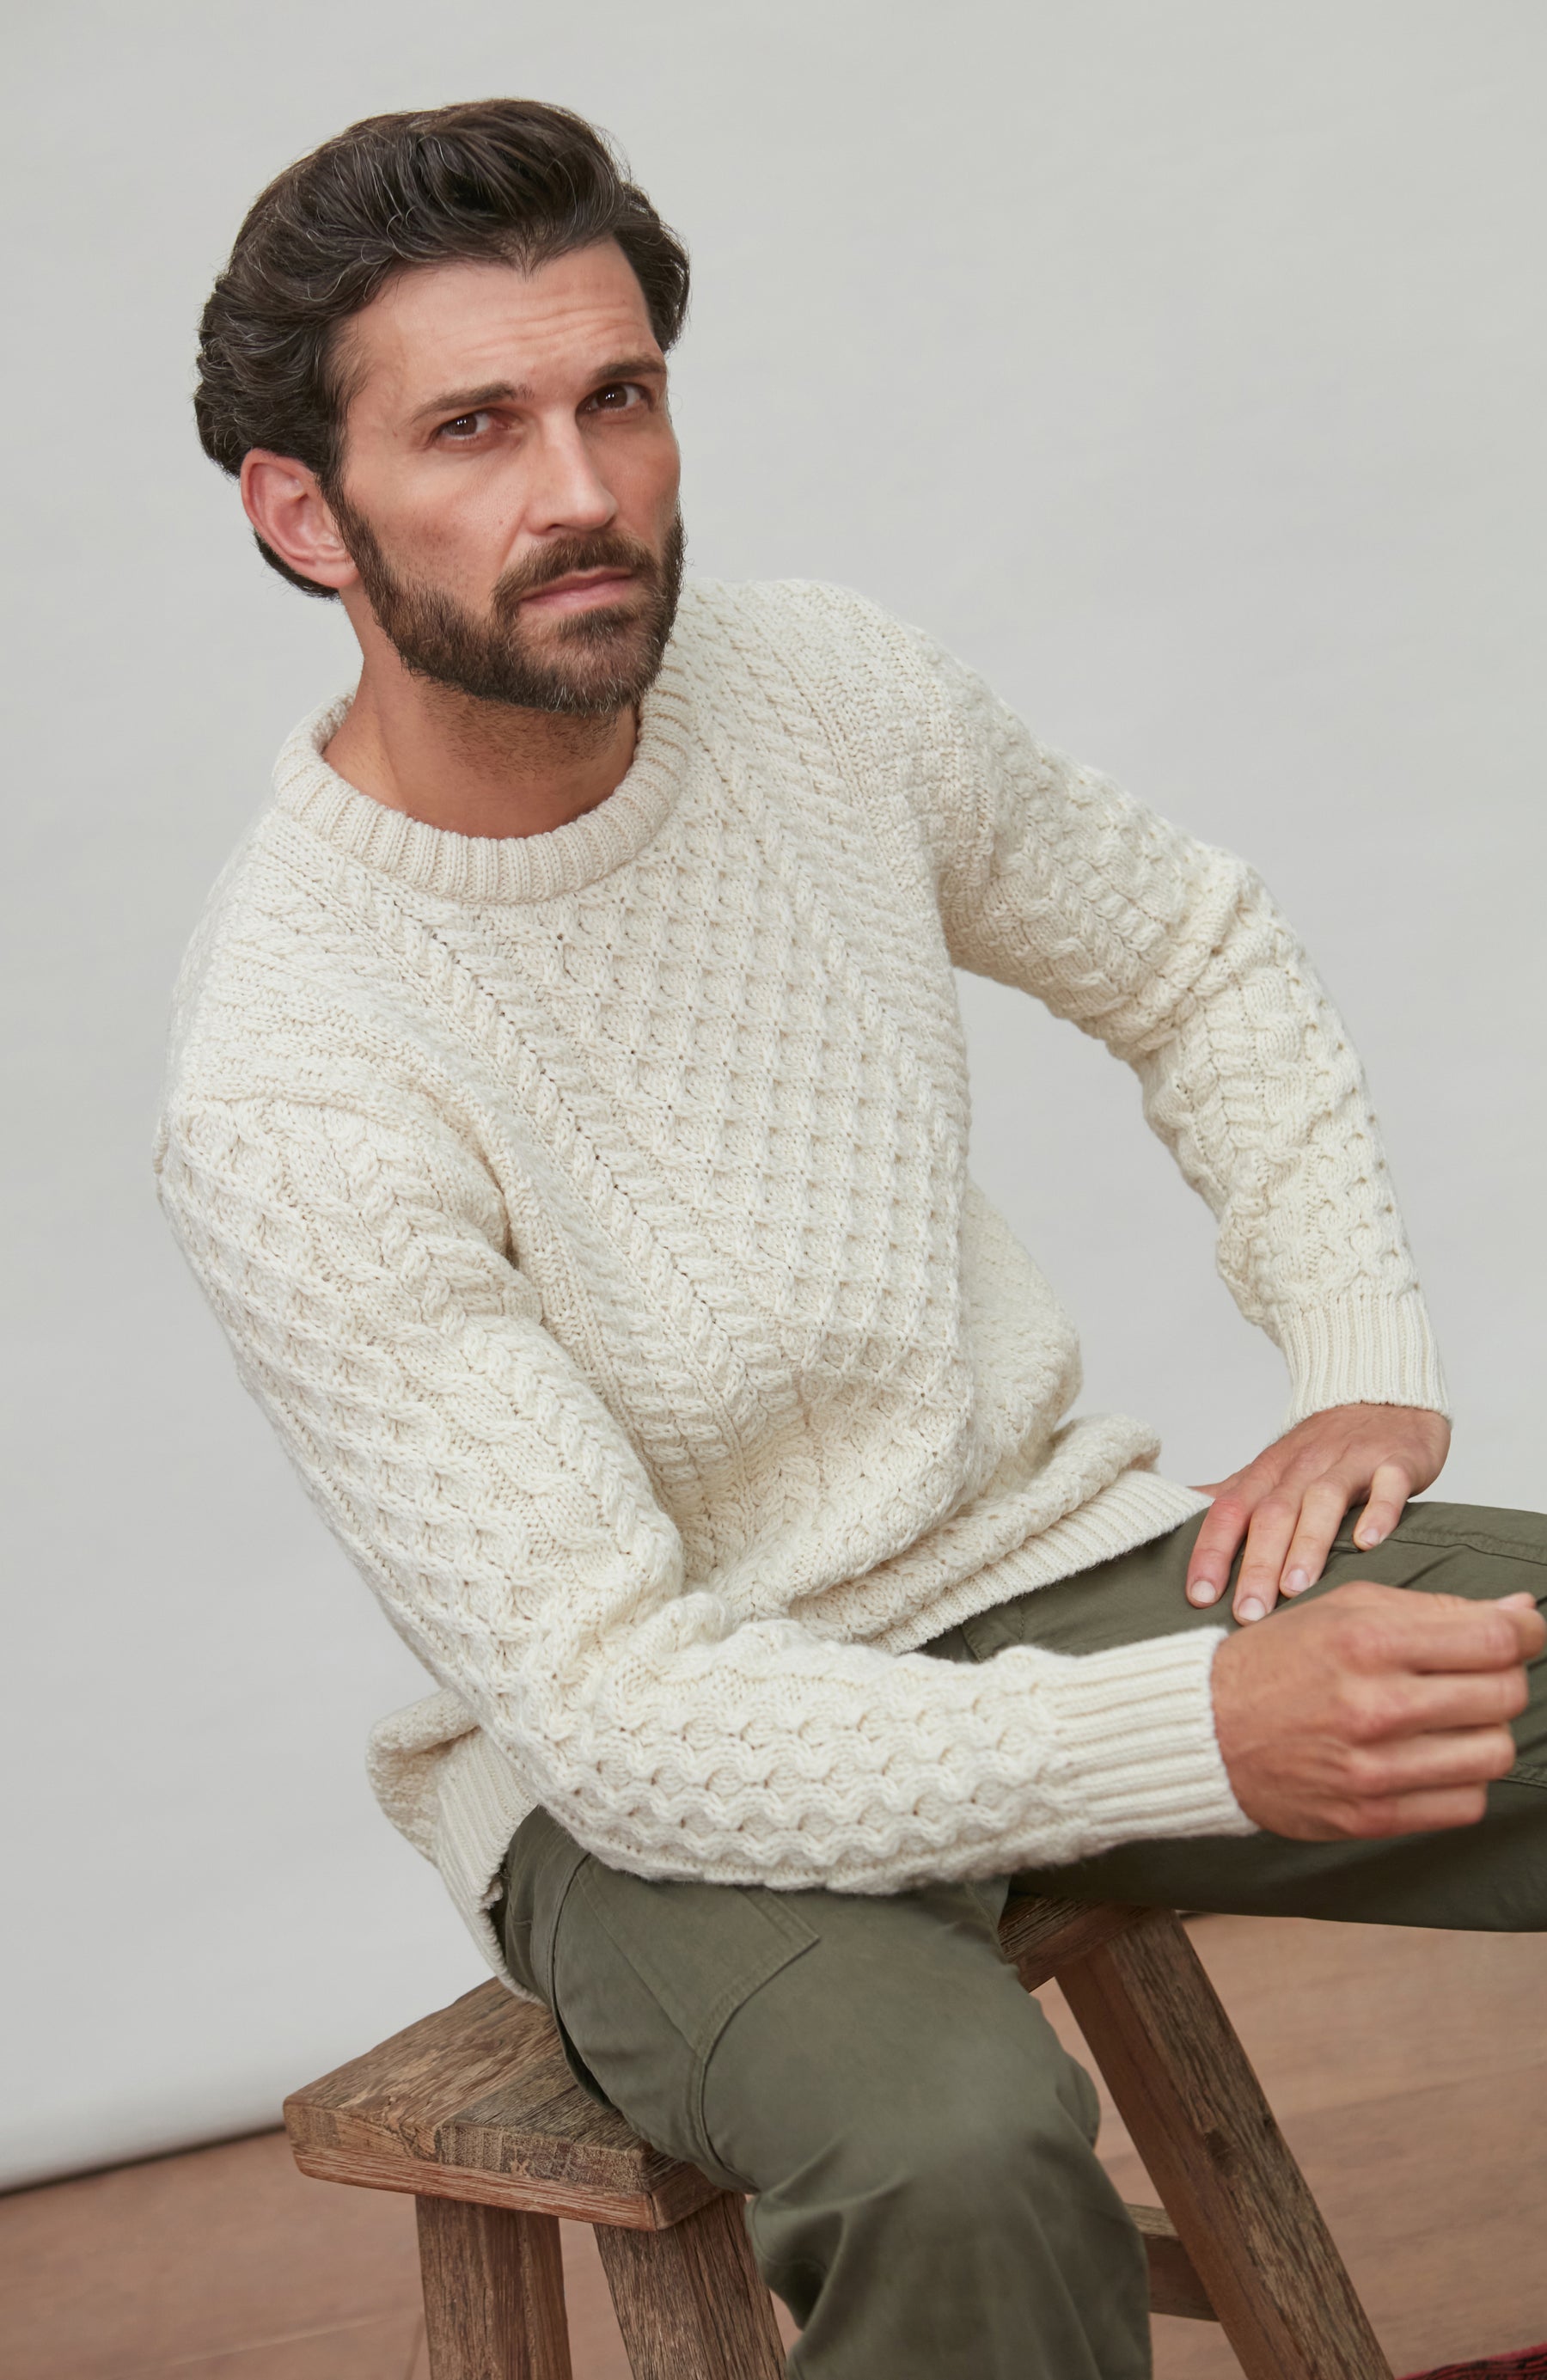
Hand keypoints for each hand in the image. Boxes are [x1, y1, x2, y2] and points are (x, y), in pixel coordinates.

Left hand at [1186, 1403, 1450, 1622]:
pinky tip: (1368, 1544)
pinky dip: (1378, 1513)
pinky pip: (1386, 1487)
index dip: (1211, 1551)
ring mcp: (1349, 1462)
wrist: (1382, 1396)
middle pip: (1272, 1515)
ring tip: (1294, 1589)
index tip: (1199, 1596)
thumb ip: (1230, 1497)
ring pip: (1322, 1502)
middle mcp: (1303, 1468)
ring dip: (1306, 1545)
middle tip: (1248, 1614)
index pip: (1229, 1511)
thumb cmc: (1322, 1446)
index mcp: (1268, 1473)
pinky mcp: (1395, 1462)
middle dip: (1256, 1566)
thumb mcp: (1270, 1469)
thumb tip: (1176, 1516)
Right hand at [1211, 1581, 1542, 1838]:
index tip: (1525, 1633)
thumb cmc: (1277, 1662)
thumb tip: (1521, 1614)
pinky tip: (1432, 1757)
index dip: (1527, 1634)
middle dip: (1504, 1678)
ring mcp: (1372, 1767)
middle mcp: (1373, 1704)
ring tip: (1452, 1718)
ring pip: (1494, 1753)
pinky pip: (1465, 1804)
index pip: (1494, 1640)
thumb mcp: (1345, 1609)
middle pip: (1504, 1695)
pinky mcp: (1369, 1816)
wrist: (1205, 1730)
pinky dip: (1462, 1780)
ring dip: (1486, 1732)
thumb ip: (1435, 1610)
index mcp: (1367, 1639)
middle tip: (1478, 1674)